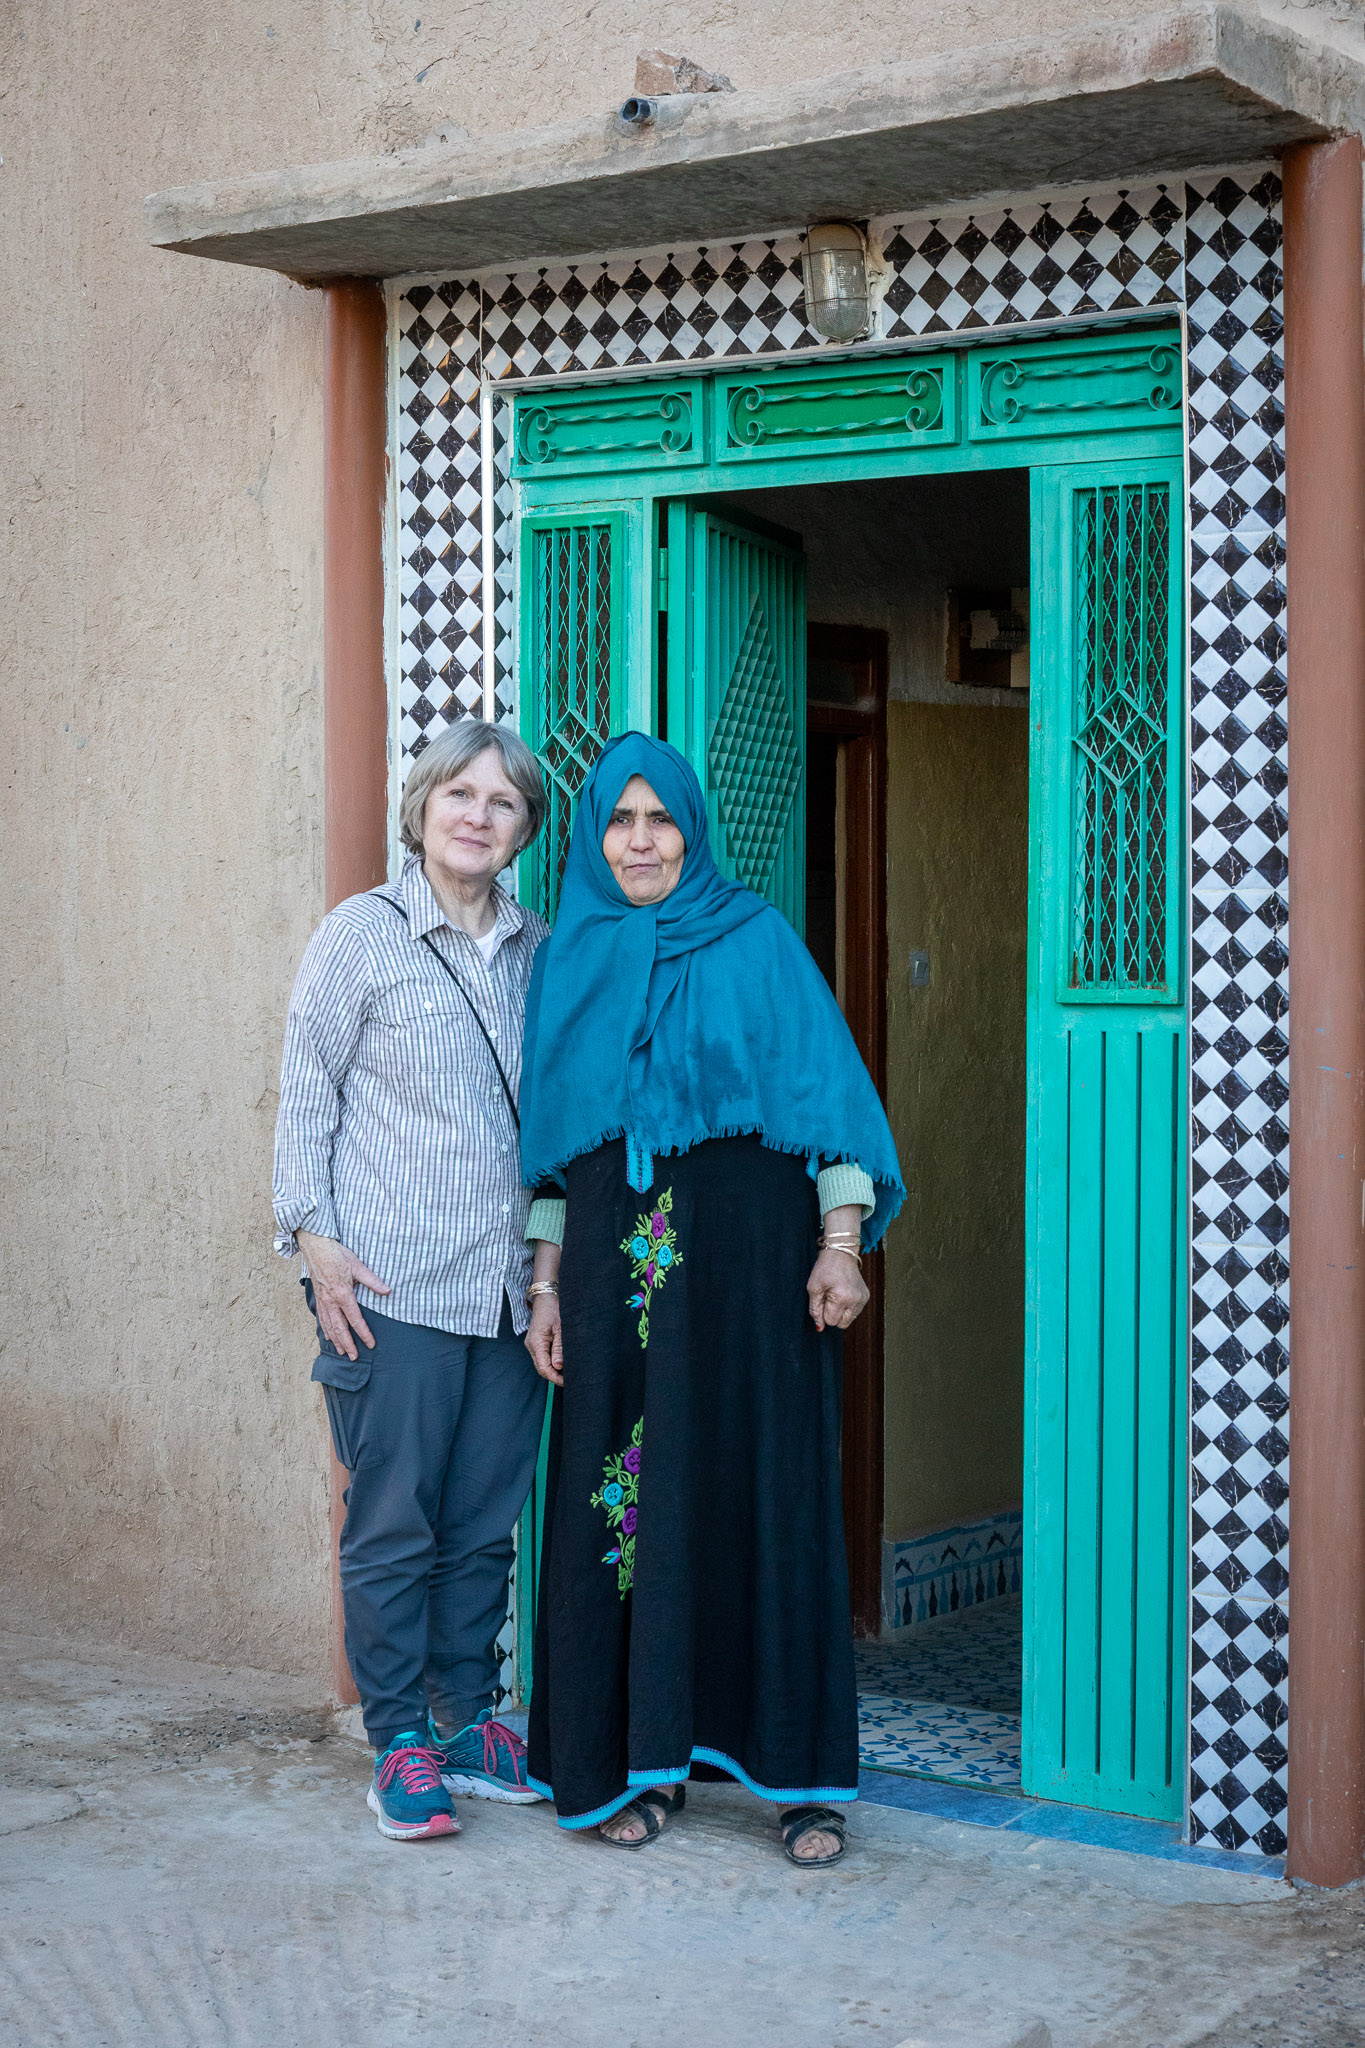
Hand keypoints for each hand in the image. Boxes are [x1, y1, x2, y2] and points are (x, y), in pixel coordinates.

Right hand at [297, 1230, 389, 1360]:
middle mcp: (331, 1301)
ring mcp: (322, 1301)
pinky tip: (329, 1337)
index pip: (355, 1319)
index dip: (364, 1333)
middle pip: (339, 1328)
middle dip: (348, 1344)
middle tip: (355, 1357)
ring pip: (329, 1326)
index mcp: (342, 1294)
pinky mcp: (318, 1298)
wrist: (316, 1247)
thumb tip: (387, 1291)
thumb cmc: (337, 1255)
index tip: (371, 1344)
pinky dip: (326, 1330)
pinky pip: (322, 1318)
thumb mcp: (358, 1266)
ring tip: (343, 1352)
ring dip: (336, 1341)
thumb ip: (372, 1281)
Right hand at [525, 1291, 563, 1385]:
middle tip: (570, 1379)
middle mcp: (531, 1345)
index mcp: (536, 1343)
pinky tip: (561, 1362)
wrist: (546, 1297)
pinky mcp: (536, 1342)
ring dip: (553, 1369)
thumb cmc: (554, 1309)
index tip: (567, 1382)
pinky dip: (551, 1362)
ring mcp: (532, 1344)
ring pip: (541, 1363)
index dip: (555, 1378)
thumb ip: (559, 1348)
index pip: (543, 1368)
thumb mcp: (561, 1328)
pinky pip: (542, 1356)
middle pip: (541, 1368)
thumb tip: (558, 1366)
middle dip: (554, 1376)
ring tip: (568, 1373)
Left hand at [807, 1247, 869, 1331]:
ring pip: (849, 1320)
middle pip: (841, 1324)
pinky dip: (848, 1306)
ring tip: (836, 1294)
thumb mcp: (813, 1288)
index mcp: (842, 1298)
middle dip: (833, 1314)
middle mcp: (856, 1300)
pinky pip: (855, 1312)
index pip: (831, 1321)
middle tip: (829, 1297)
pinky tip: (844, 1293)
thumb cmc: (825, 1268)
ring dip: (840, 1311)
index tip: (823, 1297)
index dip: (823, 1312)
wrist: (841, 1253)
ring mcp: (863, 1299)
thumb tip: (820, 1328)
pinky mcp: (866, 1296)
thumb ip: (815, 1310)